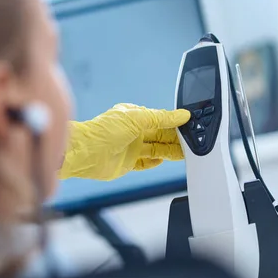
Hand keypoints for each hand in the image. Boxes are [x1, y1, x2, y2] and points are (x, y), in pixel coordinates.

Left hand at [59, 103, 190, 180]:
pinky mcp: (127, 163)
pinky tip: (162, 160)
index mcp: (134, 116)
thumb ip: (161, 117)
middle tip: (192, 141)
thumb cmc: (103, 131)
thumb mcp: (137, 118)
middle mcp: (132, 131)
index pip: (159, 118)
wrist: (85, 154)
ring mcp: (130, 147)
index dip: (174, 122)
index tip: (189, 124)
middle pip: (160, 134)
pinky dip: (154, 162)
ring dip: (169, 150)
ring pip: (156, 148)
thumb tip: (181, 115)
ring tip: (184, 152)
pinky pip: (145, 163)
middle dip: (175, 138)